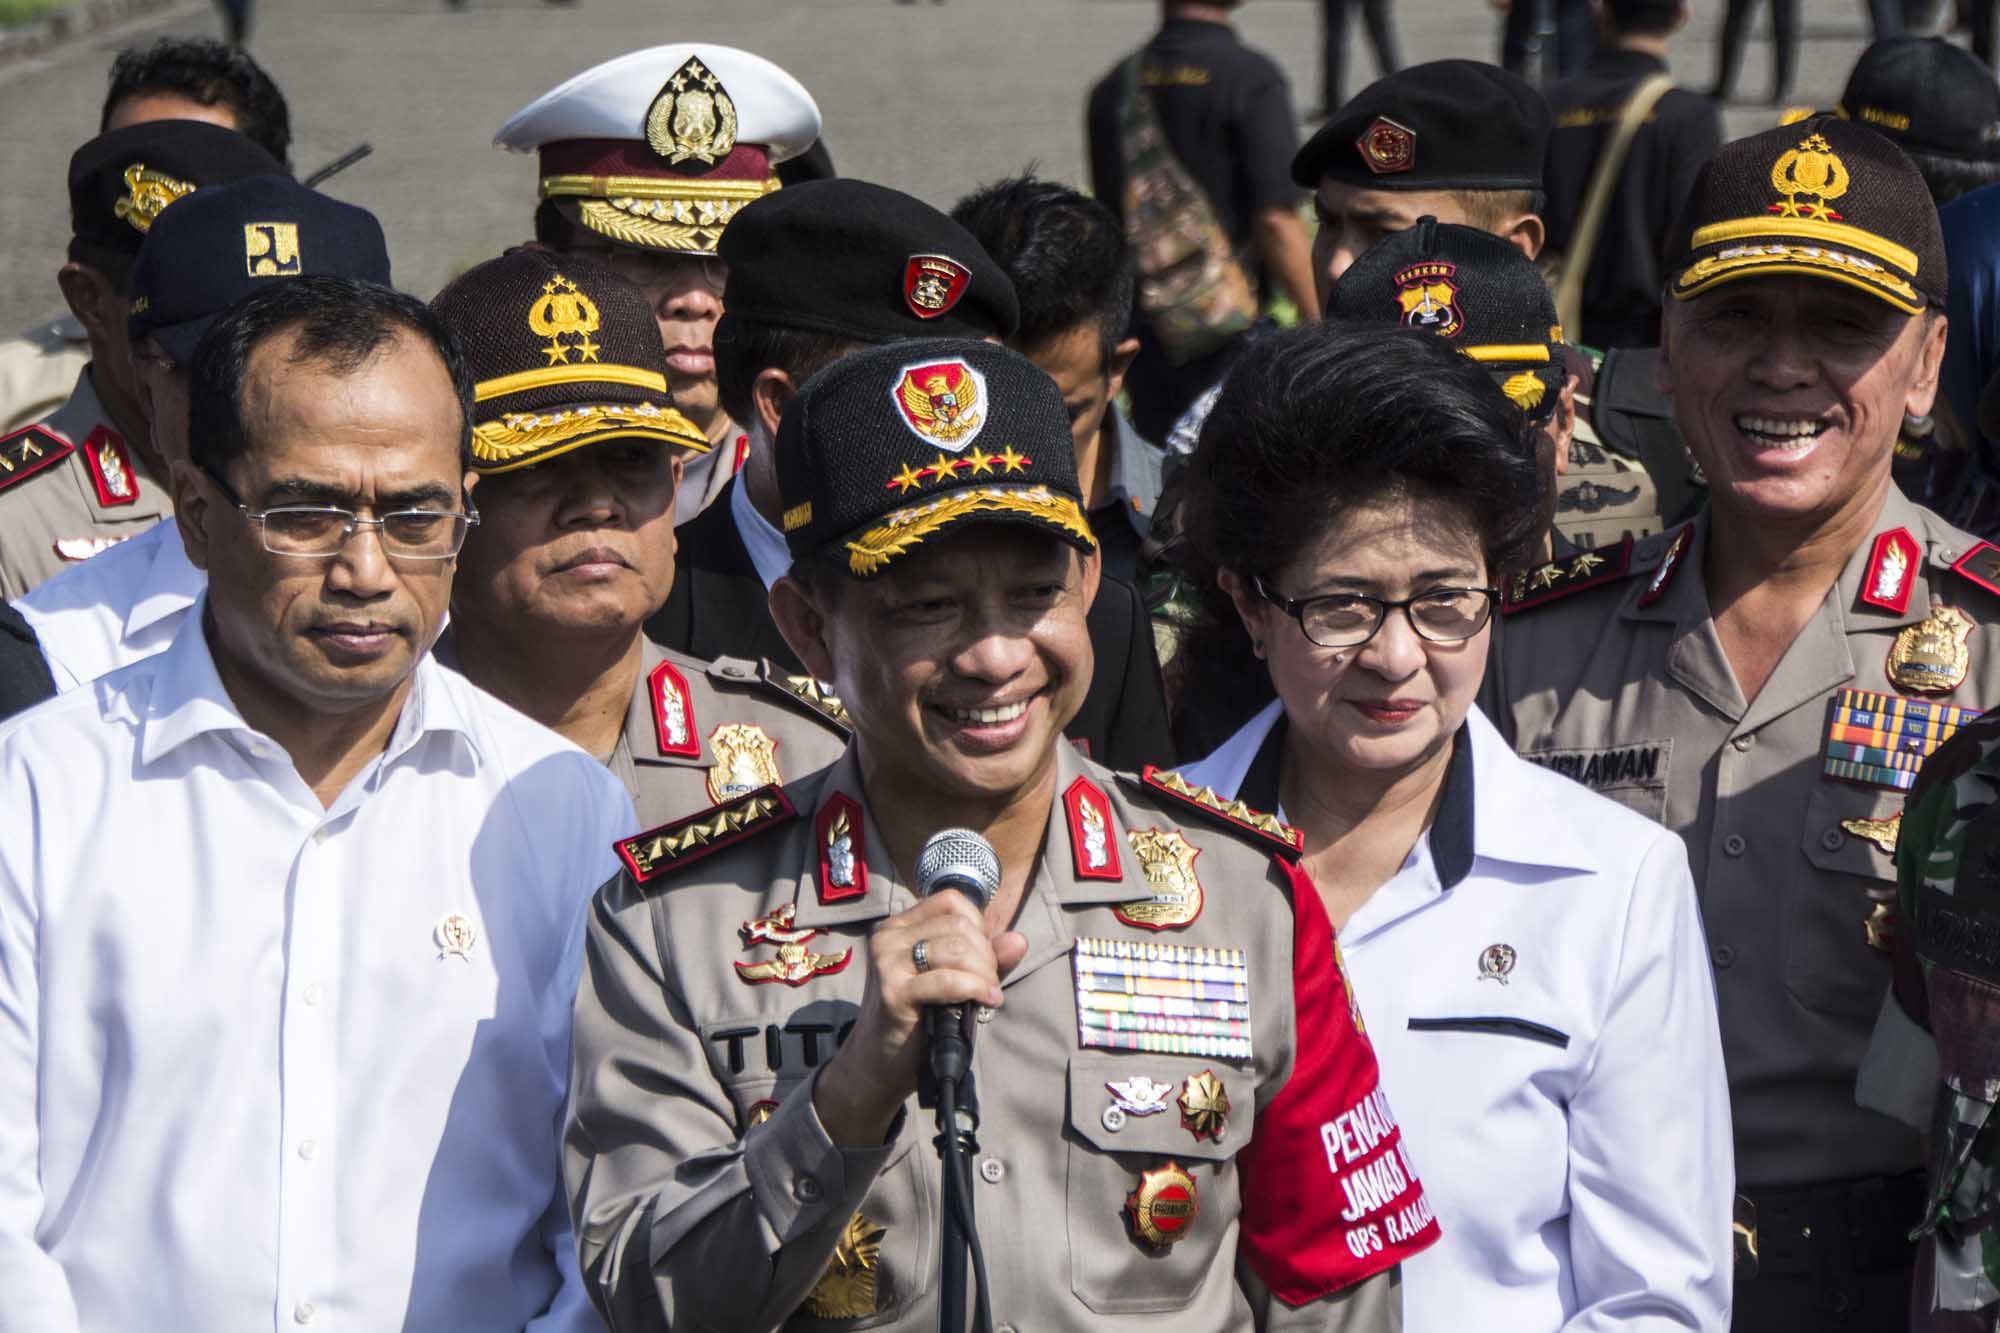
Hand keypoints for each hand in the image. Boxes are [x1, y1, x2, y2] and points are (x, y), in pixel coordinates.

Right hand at [814, 893, 1027, 1145]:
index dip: (978, 925)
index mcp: (899, 926)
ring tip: (987, 994)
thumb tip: (1019, 941)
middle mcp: (889, 937)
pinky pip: (948, 980)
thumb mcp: (951, 980)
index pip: (950, 901)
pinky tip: (988, 1000)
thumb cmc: (917, 1018)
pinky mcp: (894, 992)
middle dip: (986, 955)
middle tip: (989, 983)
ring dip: (984, 973)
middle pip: (959, 925)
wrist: (878, 1063)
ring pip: (956, 949)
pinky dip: (976, 989)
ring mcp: (888, 962)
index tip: (983, 957)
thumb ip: (985, 958)